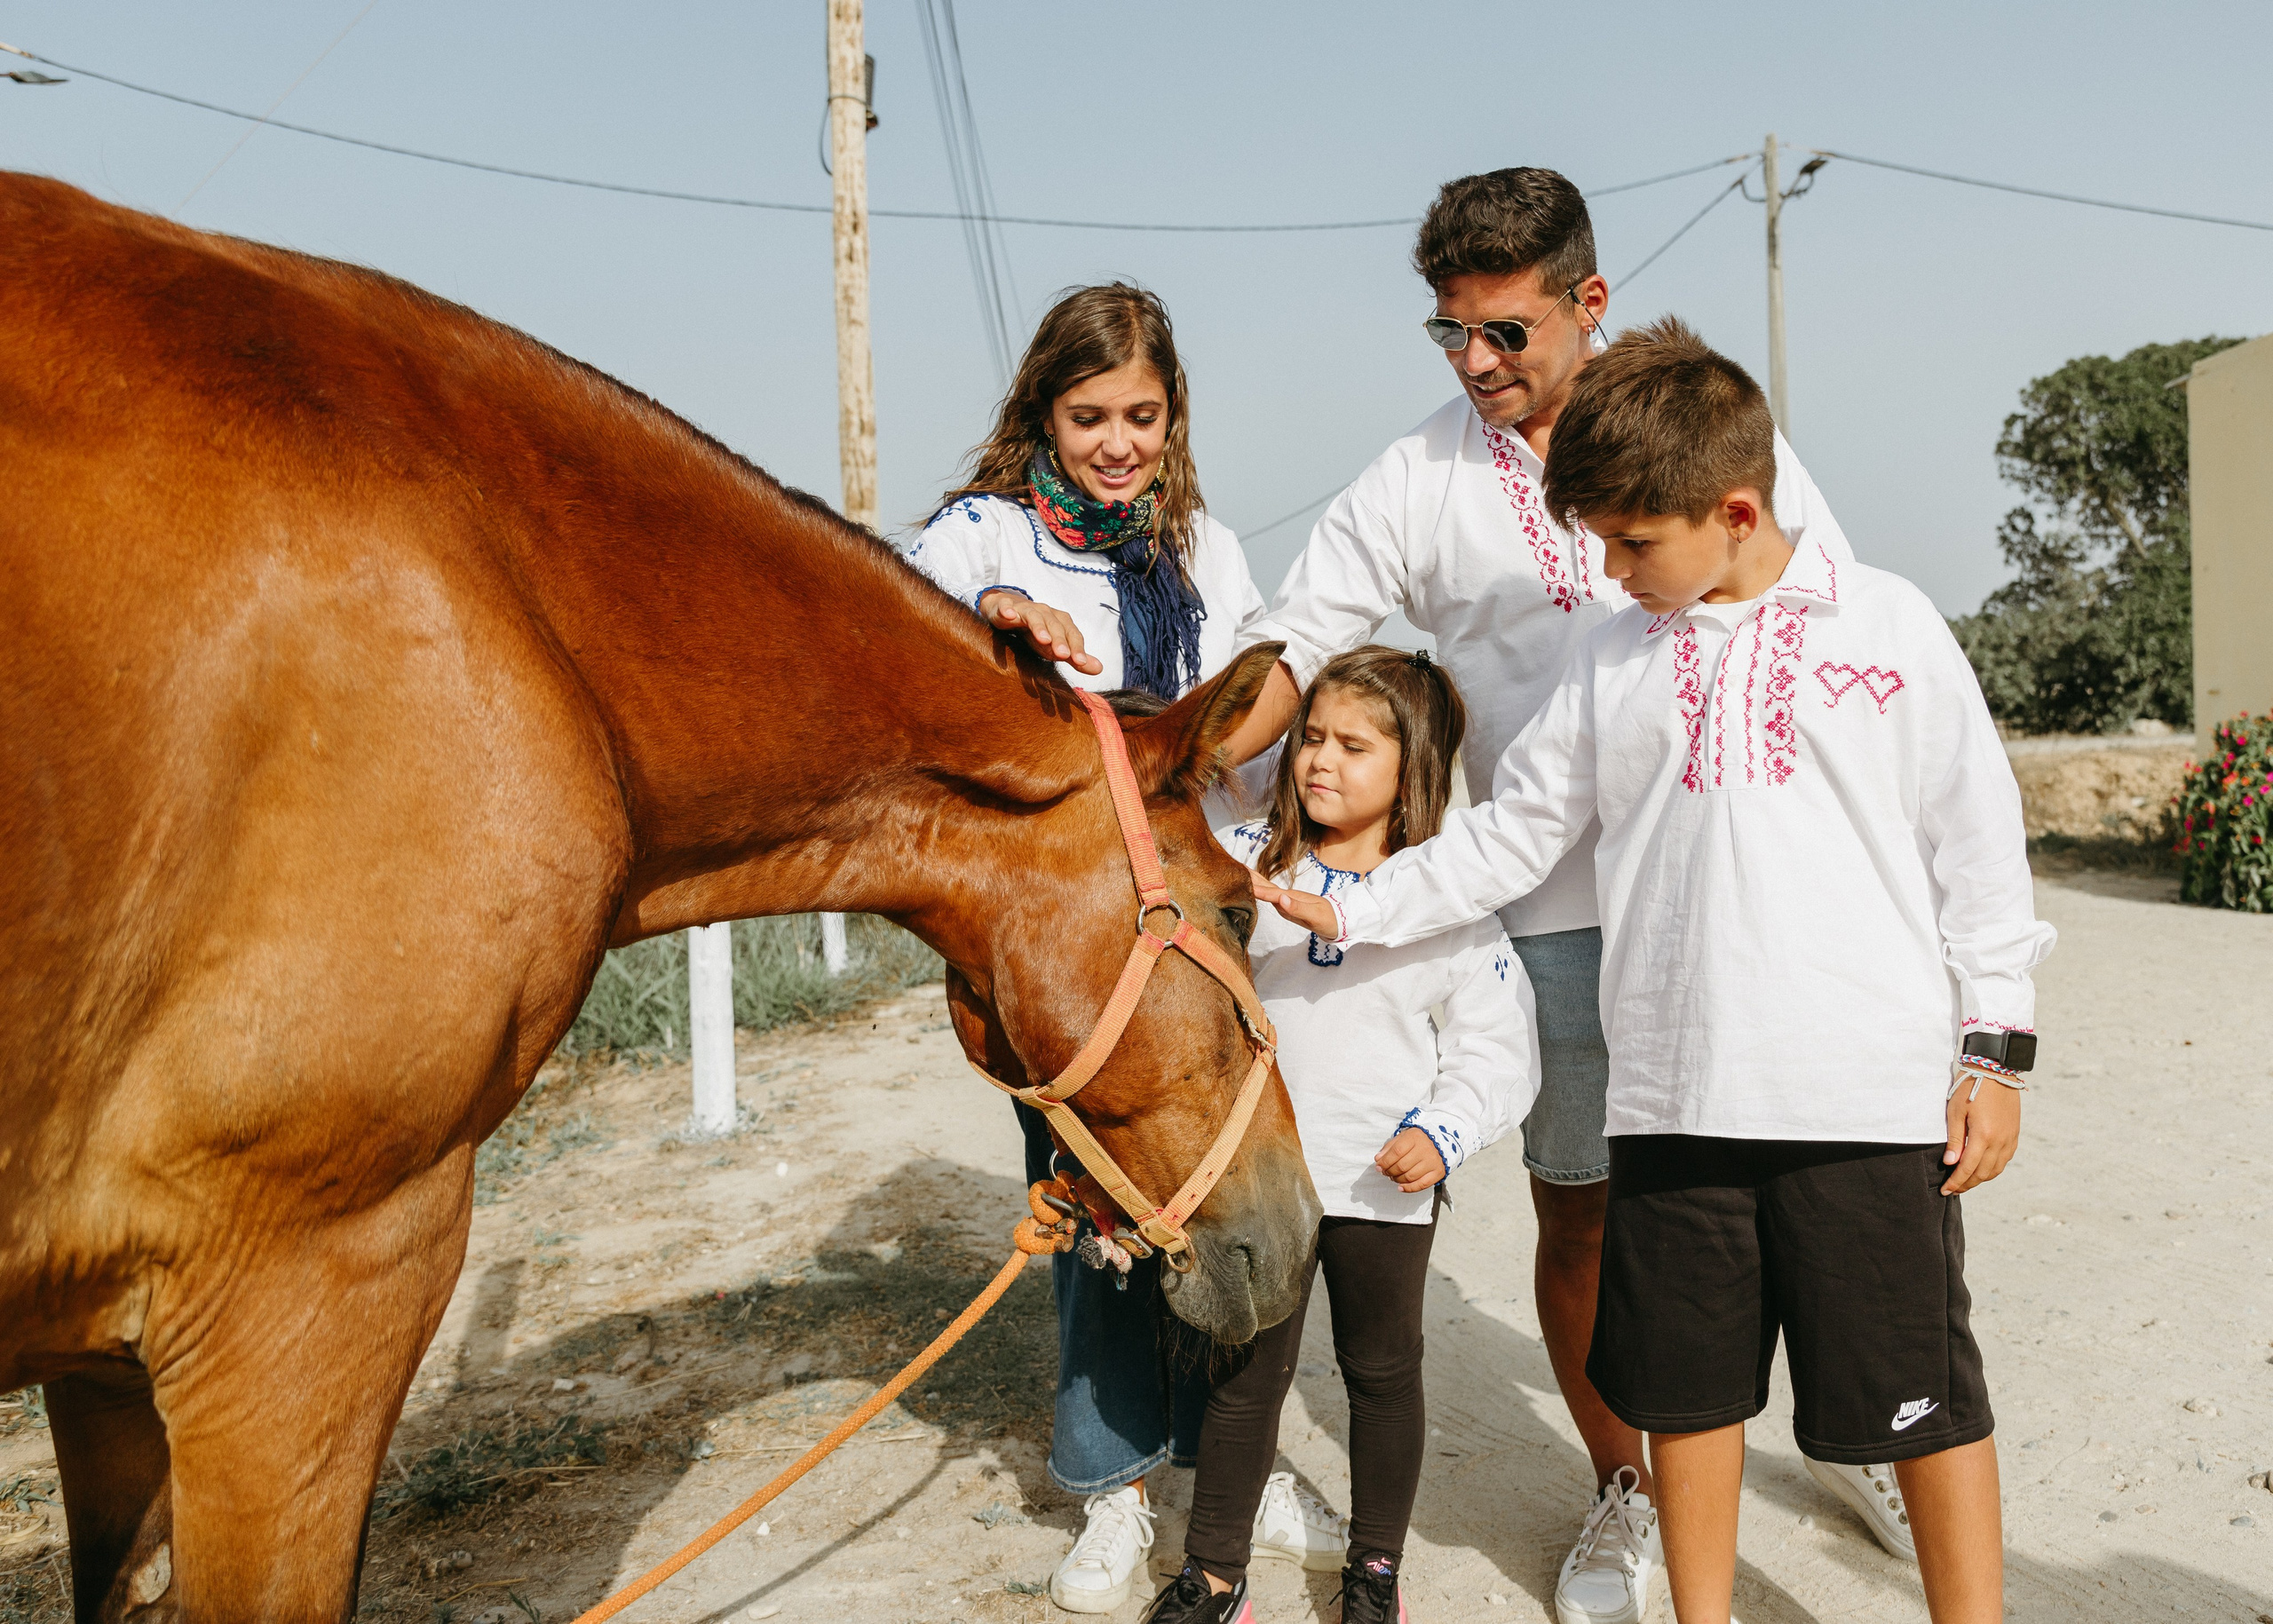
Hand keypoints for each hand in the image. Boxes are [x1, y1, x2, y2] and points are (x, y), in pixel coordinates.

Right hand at [978, 590, 1103, 675]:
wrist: (1010, 612)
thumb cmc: (1036, 632)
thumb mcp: (1056, 647)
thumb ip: (1075, 658)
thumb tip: (1099, 669)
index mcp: (1060, 622)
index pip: (1072, 634)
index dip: (1077, 647)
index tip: (1080, 662)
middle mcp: (1045, 613)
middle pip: (1055, 625)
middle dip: (1059, 640)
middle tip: (1063, 655)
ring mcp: (1026, 609)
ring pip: (1034, 616)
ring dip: (1039, 626)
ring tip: (1043, 639)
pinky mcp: (1007, 607)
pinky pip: (1007, 607)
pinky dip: (1008, 610)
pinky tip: (1009, 615)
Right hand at [1247, 869, 1340, 938]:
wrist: (1339, 920)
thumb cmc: (1329, 919)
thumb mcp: (1315, 916)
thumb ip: (1298, 908)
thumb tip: (1281, 899)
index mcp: (1292, 898)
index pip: (1271, 893)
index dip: (1256, 888)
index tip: (1241, 882)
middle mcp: (1287, 896)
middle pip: (1265, 885)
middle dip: (1250, 877)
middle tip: (1233, 866)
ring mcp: (1286, 900)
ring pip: (1266, 888)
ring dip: (1252, 880)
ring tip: (1239, 873)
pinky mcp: (1286, 905)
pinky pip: (1269, 895)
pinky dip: (1259, 890)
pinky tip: (1254, 889)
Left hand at [1375, 1126, 1446, 1192]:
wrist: (1442, 1141)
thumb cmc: (1418, 1140)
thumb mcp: (1403, 1137)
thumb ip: (1389, 1147)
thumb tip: (1378, 1160)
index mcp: (1415, 1137)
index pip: (1396, 1152)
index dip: (1385, 1162)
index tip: (1378, 1167)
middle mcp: (1425, 1149)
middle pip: (1402, 1166)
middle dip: (1390, 1172)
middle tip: (1385, 1172)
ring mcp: (1433, 1161)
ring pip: (1410, 1177)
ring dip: (1397, 1180)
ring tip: (1393, 1177)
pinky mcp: (1438, 1172)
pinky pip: (1422, 1184)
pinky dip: (1409, 1188)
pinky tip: (1400, 1187)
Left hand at [1941, 1072, 2021, 1193]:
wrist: (1996, 1071)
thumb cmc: (1970, 1087)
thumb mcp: (1956, 1112)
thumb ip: (1955, 1140)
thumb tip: (1950, 1163)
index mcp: (1984, 1136)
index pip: (1968, 1168)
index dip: (1956, 1182)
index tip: (1945, 1190)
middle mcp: (2000, 1141)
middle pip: (1983, 1173)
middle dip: (1967, 1184)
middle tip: (1952, 1189)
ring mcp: (2010, 1139)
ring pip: (1996, 1170)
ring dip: (1980, 1179)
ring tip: (1965, 1182)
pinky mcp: (2015, 1135)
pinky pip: (2005, 1160)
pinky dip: (1993, 1169)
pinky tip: (1982, 1169)